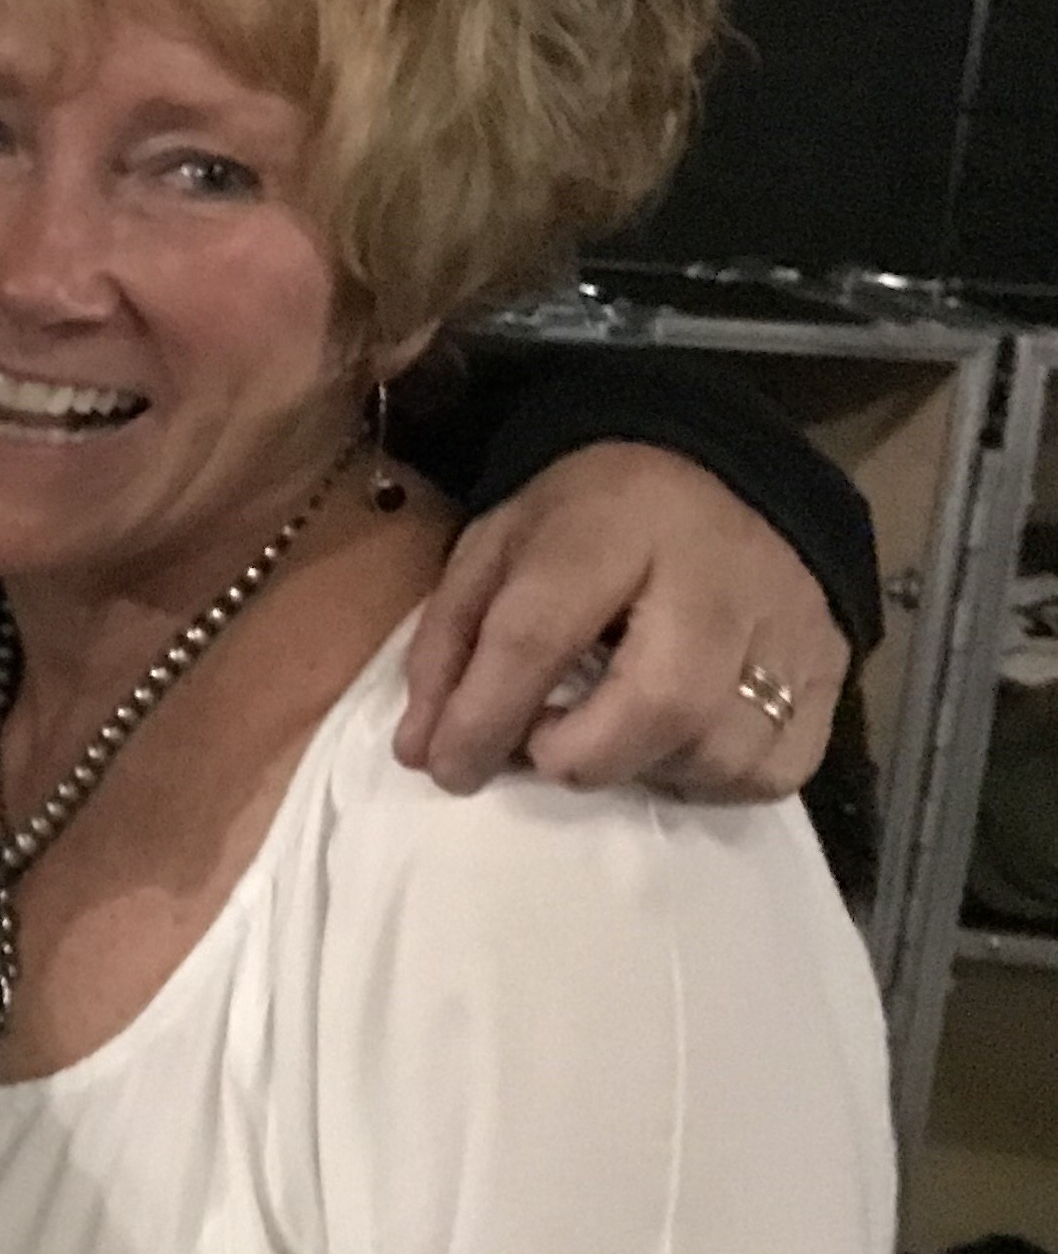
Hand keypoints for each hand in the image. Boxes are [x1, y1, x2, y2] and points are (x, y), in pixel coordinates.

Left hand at [397, 440, 845, 798]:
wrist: (715, 473)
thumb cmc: (589, 519)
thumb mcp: (497, 548)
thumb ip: (450, 644)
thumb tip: (421, 752)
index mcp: (611, 527)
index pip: (539, 636)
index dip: (483, 717)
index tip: (448, 767)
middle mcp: (714, 575)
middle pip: (659, 703)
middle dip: (580, 754)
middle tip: (543, 749)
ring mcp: (786, 623)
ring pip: (722, 747)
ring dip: (644, 770)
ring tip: (608, 737)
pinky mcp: (832, 664)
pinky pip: (776, 767)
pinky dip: (712, 780)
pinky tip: (674, 746)